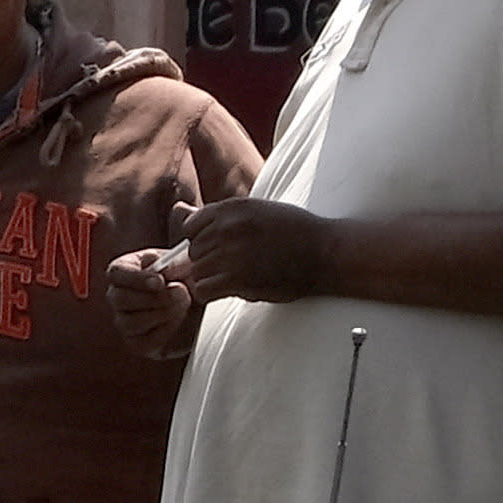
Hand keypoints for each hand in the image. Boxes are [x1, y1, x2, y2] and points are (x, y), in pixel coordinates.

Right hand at [101, 243, 200, 353]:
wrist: (202, 301)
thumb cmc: (188, 277)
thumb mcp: (184, 263)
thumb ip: (173, 264)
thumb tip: (160, 279)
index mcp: (125, 270)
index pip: (115, 273)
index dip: (136, 278)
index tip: (160, 281)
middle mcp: (118, 296)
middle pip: (120, 299)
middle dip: (154, 298)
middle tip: (180, 292)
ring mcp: (124, 321)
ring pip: (130, 323)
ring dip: (162, 314)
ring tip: (183, 304)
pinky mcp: (137, 343)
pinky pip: (144, 342)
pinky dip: (166, 332)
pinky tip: (178, 320)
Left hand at [166, 195, 335, 306]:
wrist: (325, 252)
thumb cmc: (295, 232)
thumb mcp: (257, 210)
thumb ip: (219, 215)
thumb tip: (176, 210)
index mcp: (231, 207)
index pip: (191, 226)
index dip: (202, 241)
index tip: (221, 249)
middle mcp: (227, 226)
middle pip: (192, 252)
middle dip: (208, 262)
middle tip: (234, 267)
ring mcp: (230, 251)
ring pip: (196, 272)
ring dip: (213, 279)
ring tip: (238, 278)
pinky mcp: (236, 277)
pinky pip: (202, 290)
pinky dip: (213, 294)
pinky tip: (232, 290)